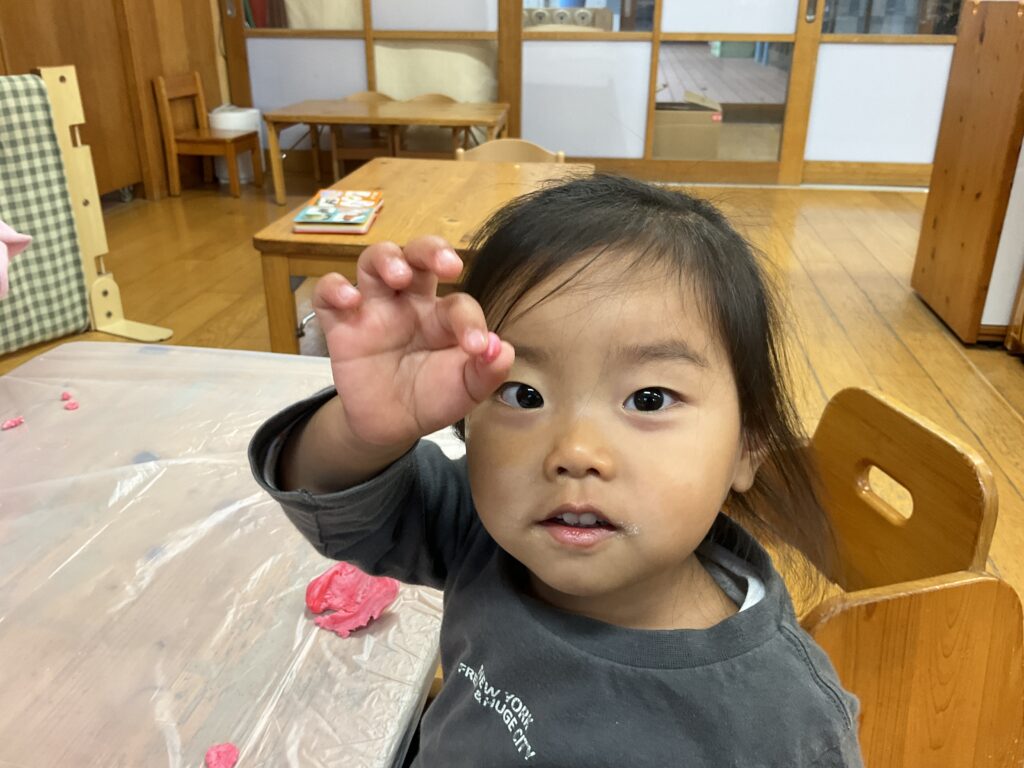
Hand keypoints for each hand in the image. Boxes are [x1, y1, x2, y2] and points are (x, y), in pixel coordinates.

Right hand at [312, 236, 513, 446]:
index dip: (470, 321)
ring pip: (374, 260)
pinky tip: (350, 301)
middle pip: (417, 254)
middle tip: (448, 265)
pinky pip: (328, 294)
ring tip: (398, 275)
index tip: (477, 348)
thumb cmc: (432, 397)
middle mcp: (410, 303)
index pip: (458, 302)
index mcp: (443, 315)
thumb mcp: (466, 390)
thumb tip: (501, 349)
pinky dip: (334, 288)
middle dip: (431, 249)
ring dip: (386, 258)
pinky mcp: (341, 324)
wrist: (391, 425)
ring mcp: (374, 309)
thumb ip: (487, 371)